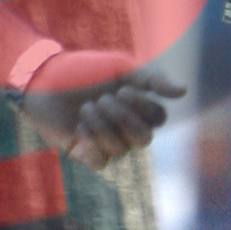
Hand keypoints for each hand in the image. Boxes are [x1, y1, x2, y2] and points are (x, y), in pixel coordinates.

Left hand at [11, 54, 183, 170]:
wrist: (44, 80)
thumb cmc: (84, 70)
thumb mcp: (121, 67)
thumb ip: (153, 79)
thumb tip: (185, 90)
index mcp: (138, 108)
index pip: (159, 119)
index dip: (143, 107)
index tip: (123, 89)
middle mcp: (126, 129)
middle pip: (145, 139)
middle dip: (124, 118)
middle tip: (103, 99)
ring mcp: (107, 144)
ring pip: (121, 150)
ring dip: (102, 125)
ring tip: (85, 107)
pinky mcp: (86, 155)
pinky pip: (101, 161)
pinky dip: (91, 141)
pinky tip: (78, 126)